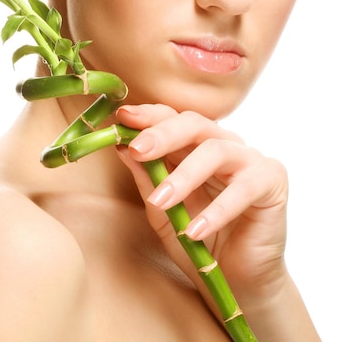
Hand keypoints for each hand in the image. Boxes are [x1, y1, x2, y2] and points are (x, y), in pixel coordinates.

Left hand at [116, 103, 288, 301]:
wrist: (236, 280)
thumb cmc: (197, 239)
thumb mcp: (162, 211)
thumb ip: (147, 179)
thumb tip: (123, 147)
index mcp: (194, 145)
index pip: (172, 118)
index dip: (148, 116)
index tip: (123, 118)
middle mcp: (222, 143)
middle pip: (194, 124)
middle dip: (163, 134)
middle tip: (138, 149)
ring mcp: (249, 158)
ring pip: (216, 150)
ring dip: (184, 176)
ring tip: (162, 202)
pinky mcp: (272, 180)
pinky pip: (244, 187)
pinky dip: (217, 210)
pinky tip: (195, 231)